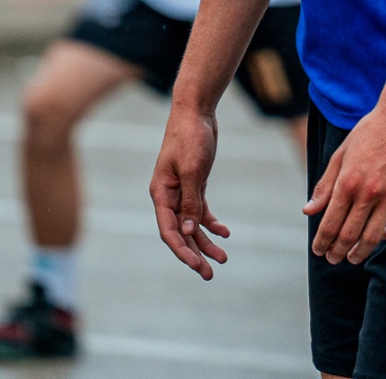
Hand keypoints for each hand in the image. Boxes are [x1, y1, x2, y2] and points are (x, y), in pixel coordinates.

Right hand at [151, 102, 229, 278]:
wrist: (196, 111)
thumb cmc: (190, 137)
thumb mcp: (192, 170)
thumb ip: (190, 202)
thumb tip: (188, 232)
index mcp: (161, 193)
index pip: (169, 231)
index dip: (182, 251)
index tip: (198, 266)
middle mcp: (168, 196)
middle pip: (180, 233)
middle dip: (194, 254)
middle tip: (210, 273)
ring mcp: (181, 191)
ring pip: (191, 224)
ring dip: (206, 242)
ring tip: (223, 258)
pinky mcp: (194, 184)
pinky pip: (200, 211)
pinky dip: (211, 223)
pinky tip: (225, 233)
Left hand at [302, 100, 385, 263]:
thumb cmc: (368, 132)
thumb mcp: (340, 154)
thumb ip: (325, 185)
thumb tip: (309, 210)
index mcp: (347, 182)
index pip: (330, 223)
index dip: (322, 241)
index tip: (318, 251)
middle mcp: (368, 193)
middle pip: (349, 235)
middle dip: (337, 251)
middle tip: (332, 259)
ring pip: (373, 236)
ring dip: (360, 252)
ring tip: (353, 257)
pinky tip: (379, 239)